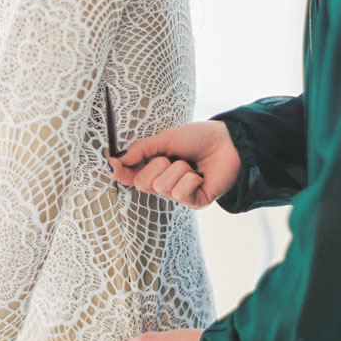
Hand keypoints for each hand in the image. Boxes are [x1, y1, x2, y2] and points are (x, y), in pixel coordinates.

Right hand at [109, 120, 240, 207]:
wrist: (227, 142)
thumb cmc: (198, 138)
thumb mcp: (164, 139)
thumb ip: (140, 150)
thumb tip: (115, 161)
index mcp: (156, 167)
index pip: (131, 177)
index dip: (121, 173)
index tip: (113, 164)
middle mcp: (165, 183)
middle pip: (144, 184)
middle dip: (157, 166)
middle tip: (172, 157)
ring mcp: (179, 194)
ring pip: (163, 187)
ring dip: (177, 170)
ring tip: (190, 165)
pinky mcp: (195, 202)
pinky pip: (180, 195)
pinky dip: (189, 180)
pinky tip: (199, 176)